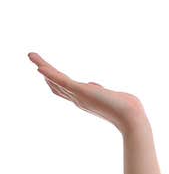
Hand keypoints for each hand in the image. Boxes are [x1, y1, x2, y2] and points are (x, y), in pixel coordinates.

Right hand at [28, 52, 145, 133]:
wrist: (132, 117)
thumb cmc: (129, 108)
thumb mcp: (113, 95)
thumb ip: (102, 90)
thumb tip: (94, 86)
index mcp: (86, 100)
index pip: (66, 90)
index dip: (55, 80)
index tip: (46, 70)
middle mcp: (79, 100)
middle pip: (56, 85)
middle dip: (45, 71)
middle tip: (33, 59)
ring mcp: (79, 96)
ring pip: (55, 80)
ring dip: (43, 67)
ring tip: (31, 55)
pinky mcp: (81, 92)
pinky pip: (62, 81)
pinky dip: (51, 74)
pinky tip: (40, 67)